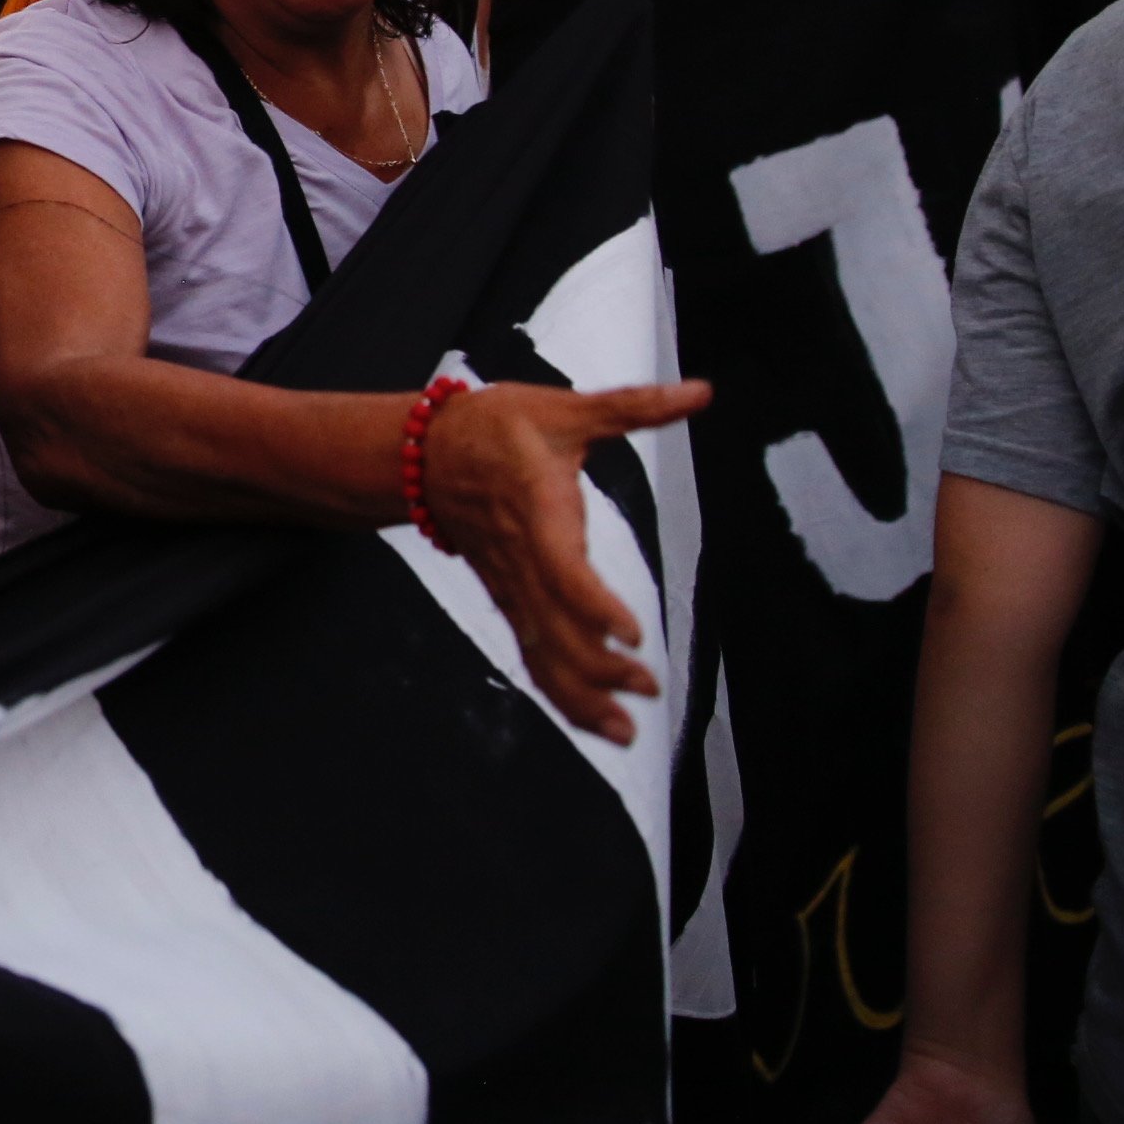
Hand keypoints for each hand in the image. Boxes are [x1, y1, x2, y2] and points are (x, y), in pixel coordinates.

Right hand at [415, 379, 703, 740]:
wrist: (424, 453)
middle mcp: (523, 563)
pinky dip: (560, 691)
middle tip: (648, 691)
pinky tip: (592, 718)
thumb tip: (698, 392)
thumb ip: (634, 407)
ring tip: (624, 731)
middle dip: (599, 670)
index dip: (596, 608)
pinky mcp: (510, 599)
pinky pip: (533, 654)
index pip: (564, 572)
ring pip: (542, 654)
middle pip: (555, 631)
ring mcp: (512, 587)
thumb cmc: (494, 429)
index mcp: (538, 515)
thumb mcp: (566, 409)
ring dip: (579, 697)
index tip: (633, 635)